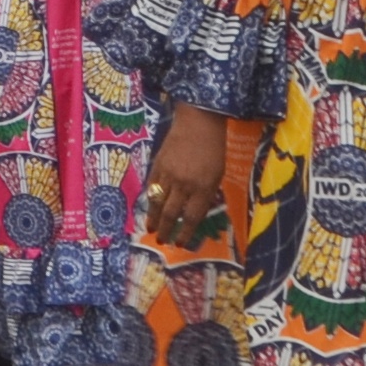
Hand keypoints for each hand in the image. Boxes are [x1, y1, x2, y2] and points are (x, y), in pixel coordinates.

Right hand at [139, 109, 230, 242]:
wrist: (198, 122)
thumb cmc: (214, 149)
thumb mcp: (217, 175)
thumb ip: (206, 194)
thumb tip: (194, 213)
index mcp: (203, 188)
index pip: (191, 218)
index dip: (184, 234)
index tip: (180, 243)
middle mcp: (184, 185)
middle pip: (171, 214)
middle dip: (165, 230)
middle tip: (162, 240)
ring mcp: (168, 175)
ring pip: (157, 203)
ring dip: (153, 219)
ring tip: (150, 230)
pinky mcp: (157, 165)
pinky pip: (151, 187)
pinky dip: (149, 200)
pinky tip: (148, 208)